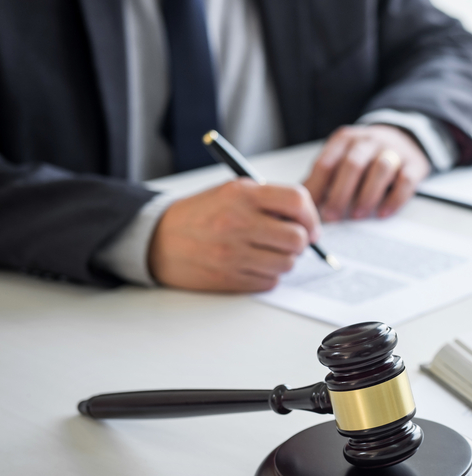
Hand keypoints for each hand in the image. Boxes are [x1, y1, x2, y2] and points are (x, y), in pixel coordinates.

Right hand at [148, 179, 320, 291]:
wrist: (156, 239)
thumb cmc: (200, 215)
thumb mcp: (231, 192)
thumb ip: (268, 201)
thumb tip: (307, 222)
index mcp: (242, 194)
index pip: (297, 200)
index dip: (310, 216)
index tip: (309, 226)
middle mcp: (238, 222)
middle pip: (297, 238)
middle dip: (300, 242)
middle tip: (288, 242)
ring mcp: (233, 252)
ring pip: (287, 263)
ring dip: (284, 260)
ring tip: (266, 252)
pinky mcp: (229, 278)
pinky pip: (269, 282)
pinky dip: (267, 276)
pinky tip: (252, 265)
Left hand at [303, 124, 430, 221]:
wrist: (404, 137)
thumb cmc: (366, 155)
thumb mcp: (341, 157)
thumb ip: (322, 178)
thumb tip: (300, 202)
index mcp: (345, 140)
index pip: (327, 162)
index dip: (318, 187)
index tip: (311, 209)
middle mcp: (368, 142)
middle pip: (353, 165)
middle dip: (340, 193)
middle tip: (333, 216)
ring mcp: (393, 151)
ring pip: (380, 169)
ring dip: (367, 194)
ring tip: (358, 216)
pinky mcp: (413, 164)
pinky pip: (405, 180)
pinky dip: (394, 199)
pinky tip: (383, 213)